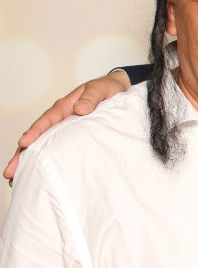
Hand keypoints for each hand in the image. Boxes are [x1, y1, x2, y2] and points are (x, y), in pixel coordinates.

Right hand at [4, 70, 131, 183]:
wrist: (116, 91)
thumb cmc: (106, 89)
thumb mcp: (100, 90)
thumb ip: (90, 98)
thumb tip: (80, 109)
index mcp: (64, 106)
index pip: (47, 120)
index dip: (35, 132)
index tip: (24, 143)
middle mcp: (59, 119)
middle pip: (37, 137)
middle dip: (22, 154)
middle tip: (10, 171)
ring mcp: (62, 128)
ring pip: (41, 145)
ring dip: (28, 160)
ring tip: (14, 178)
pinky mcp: (70, 136)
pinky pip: (54, 148)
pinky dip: (44, 159)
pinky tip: (36, 172)